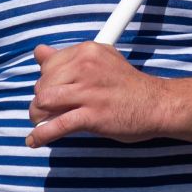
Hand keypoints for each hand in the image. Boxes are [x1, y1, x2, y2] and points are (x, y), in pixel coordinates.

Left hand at [26, 42, 172, 147]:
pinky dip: (42, 134)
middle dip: (41, 100)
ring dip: (38, 116)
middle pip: (42, 84)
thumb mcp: (100, 61)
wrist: (156, 105)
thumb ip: (69, 58)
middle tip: (48, 110)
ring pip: (44, 101)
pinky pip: (57, 125)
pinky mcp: (92, 115)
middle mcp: (86, 67)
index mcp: (87, 51)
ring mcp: (89, 91)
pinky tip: (35, 140)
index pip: (48, 64)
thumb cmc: (128, 86)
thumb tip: (39, 51)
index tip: (51, 92)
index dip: (45, 81)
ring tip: (42, 122)